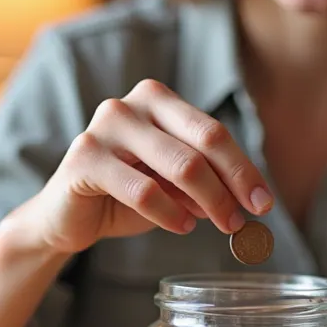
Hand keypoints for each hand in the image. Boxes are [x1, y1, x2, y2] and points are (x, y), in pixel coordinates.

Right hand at [2, 78, 272, 254]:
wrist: (63, 218)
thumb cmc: (124, 195)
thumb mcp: (173, 187)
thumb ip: (206, 184)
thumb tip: (250, 200)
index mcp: (157, 100)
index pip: (213, 132)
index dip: (243, 168)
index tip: (263, 202)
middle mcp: (130, 104)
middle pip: (204, 141)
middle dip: (232, 184)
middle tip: (246, 218)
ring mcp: (104, 127)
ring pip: (180, 164)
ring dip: (209, 202)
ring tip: (221, 226)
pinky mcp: (84, 159)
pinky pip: (143, 189)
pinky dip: (170, 213)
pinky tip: (182, 227)